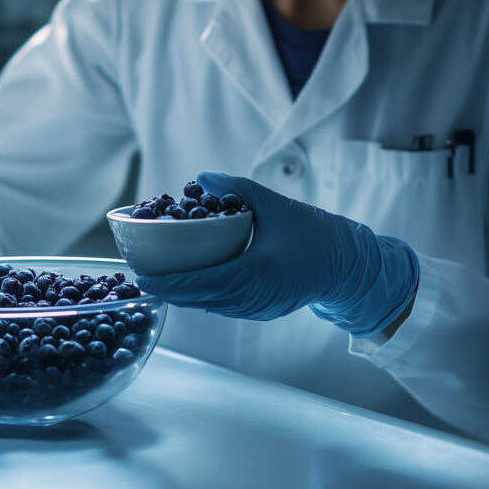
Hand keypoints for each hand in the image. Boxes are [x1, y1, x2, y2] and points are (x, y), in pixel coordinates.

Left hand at [136, 172, 418, 336]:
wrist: (350, 266)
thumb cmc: (316, 234)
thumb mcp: (276, 204)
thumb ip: (236, 187)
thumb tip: (201, 178)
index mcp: (255, 274)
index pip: (199, 283)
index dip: (167, 282)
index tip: (141, 275)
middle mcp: (252, 298)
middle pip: (197, 298)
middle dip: (166, 288)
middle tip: (139, 274)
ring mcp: (256, 309)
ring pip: (208, 305)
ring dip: (182, 293)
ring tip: (156, 276)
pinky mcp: (260, 310)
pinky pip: (223, 305)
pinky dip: (202, 294)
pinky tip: (189, 281)